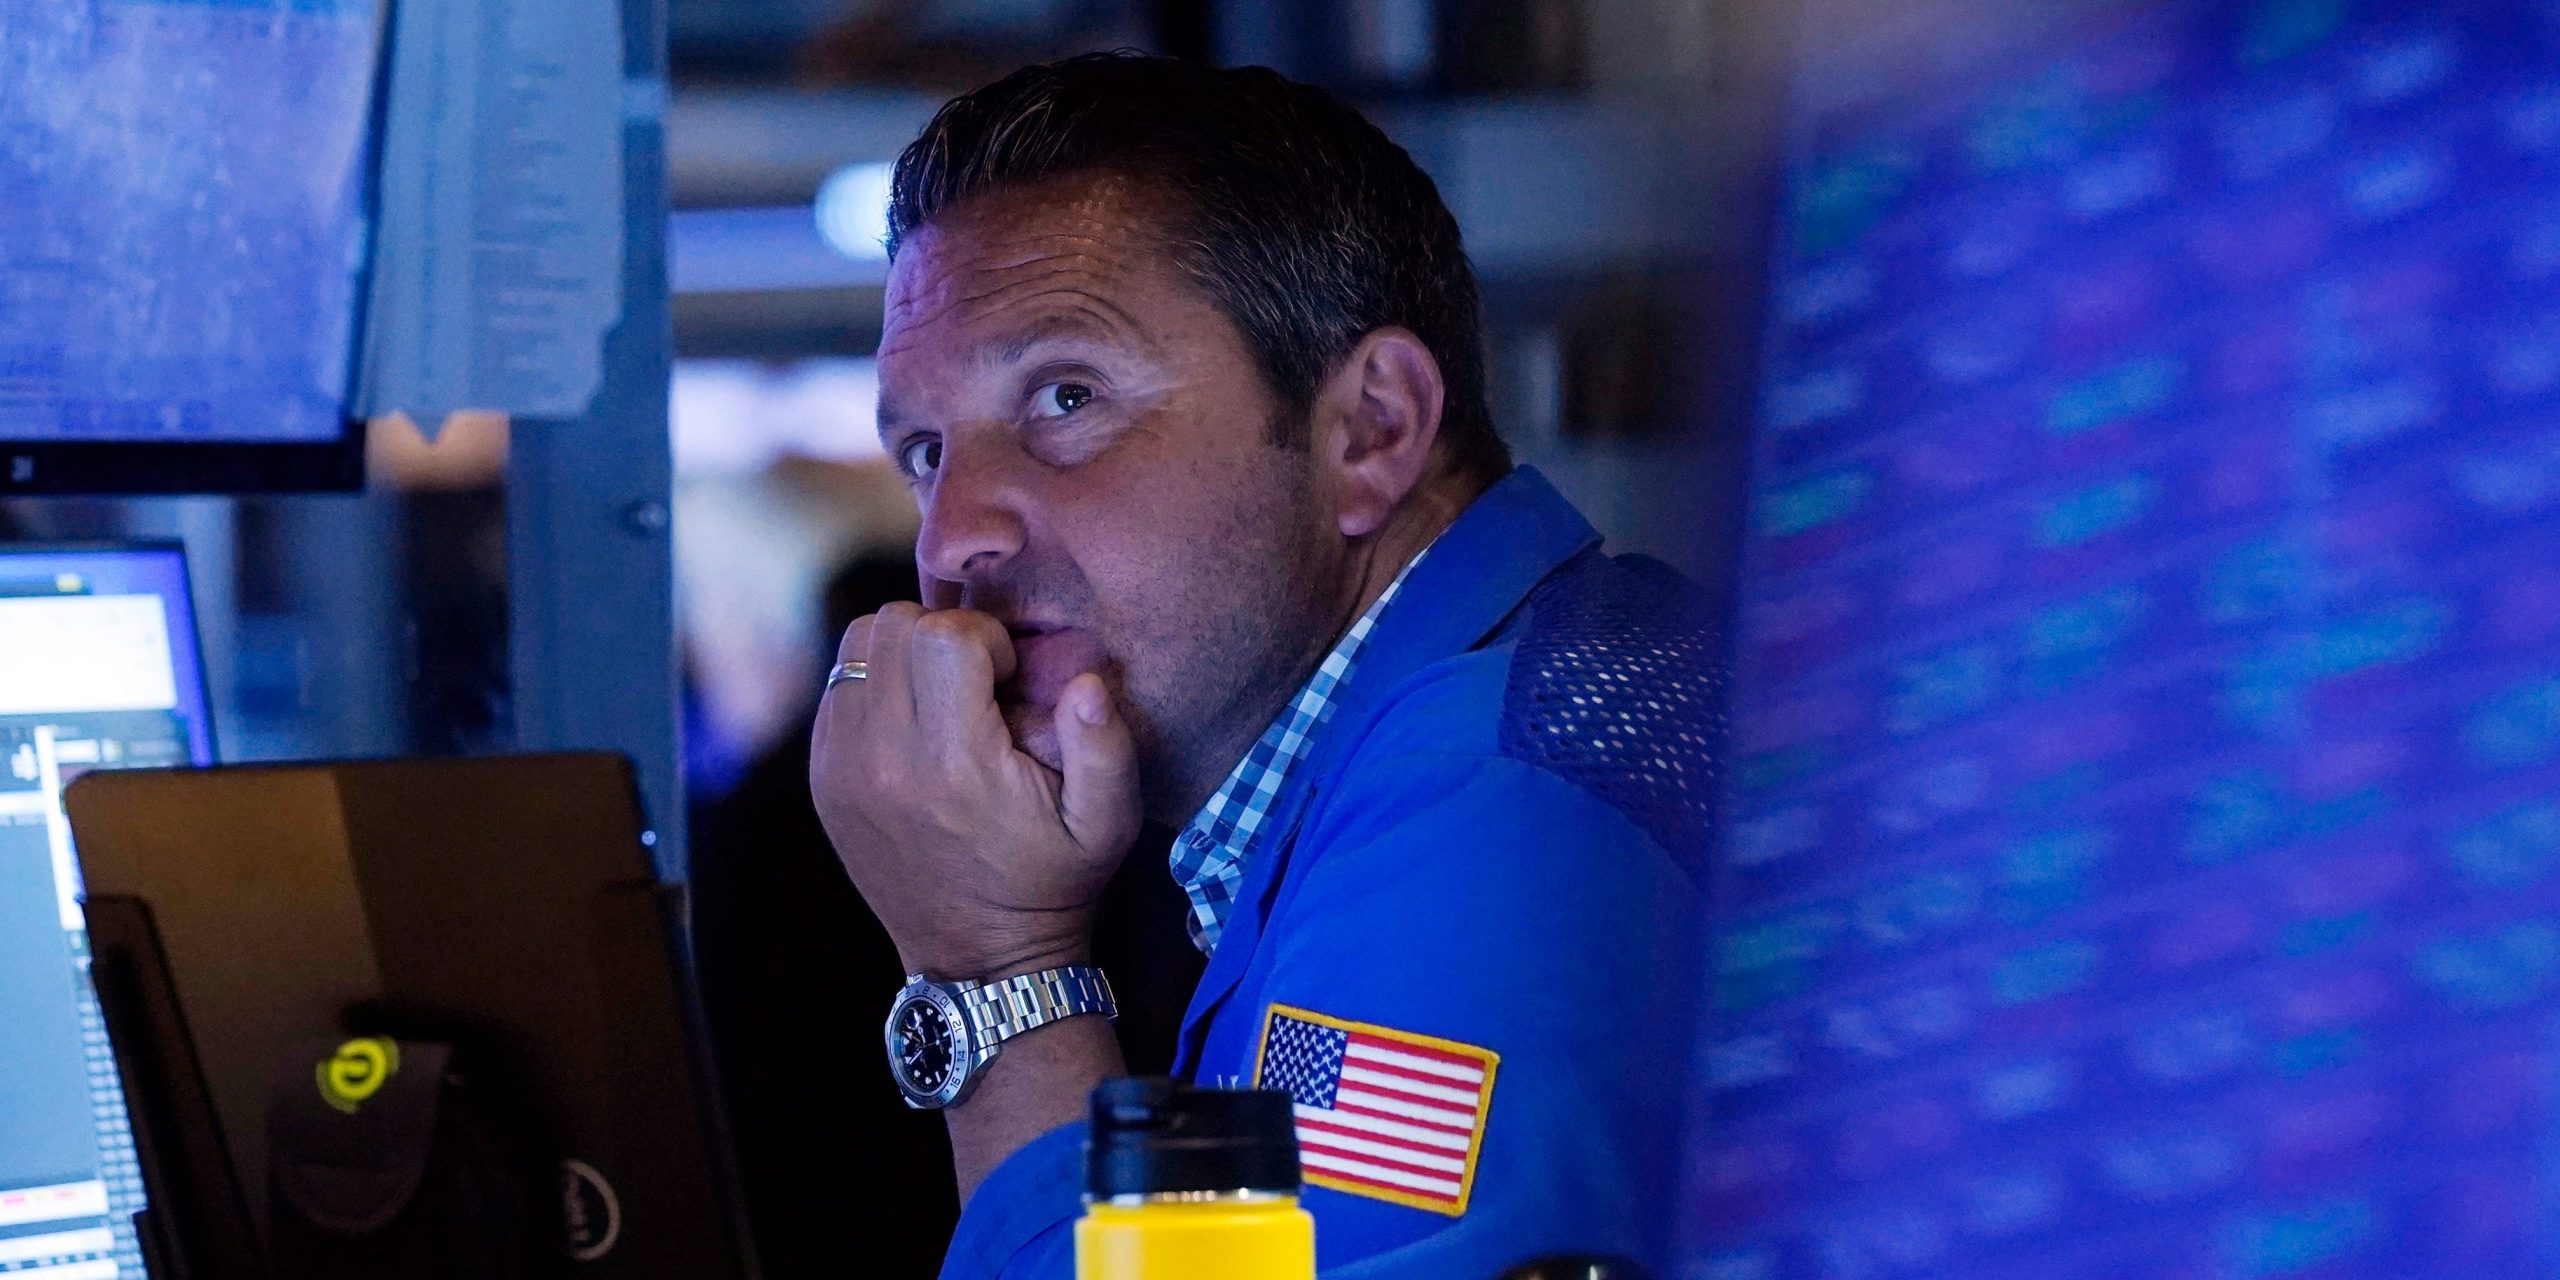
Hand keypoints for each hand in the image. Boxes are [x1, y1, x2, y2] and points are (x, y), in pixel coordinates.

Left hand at [809, 602, 1142, 978]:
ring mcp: (841, 770)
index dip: (986, 639)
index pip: (944, 636)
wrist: (979, 959)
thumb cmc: (1050, 884)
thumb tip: (1086, 683)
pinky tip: (915, 725)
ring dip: (905, 655)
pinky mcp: (823, 779)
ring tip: (943, 696)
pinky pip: (839, 688)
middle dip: (943, 636)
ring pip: (858, 646)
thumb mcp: (1106, 824)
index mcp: (953, 765)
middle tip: (976, 682)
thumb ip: (1106, 747)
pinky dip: (876, 686)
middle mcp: (883, 762)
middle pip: (893, 626)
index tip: (1007, 678)